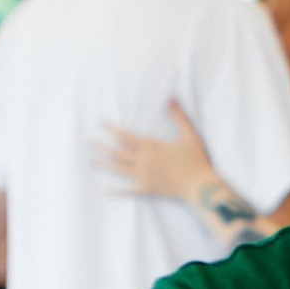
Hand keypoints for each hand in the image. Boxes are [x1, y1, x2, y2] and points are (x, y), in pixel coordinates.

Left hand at [99, 101, 216, 206]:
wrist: (200, 186)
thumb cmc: (197, 159)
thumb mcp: (190, 134)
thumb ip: (178, 116)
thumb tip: (170, 97)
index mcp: (151, 146)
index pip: (126, 136)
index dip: (112, 129)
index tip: (100, 124)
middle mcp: (144, 161)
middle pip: (118, 152)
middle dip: (102, 147)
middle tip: (88, 143)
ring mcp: (144, 176)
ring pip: (120, 169)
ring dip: (105, 164)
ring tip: (92, 161)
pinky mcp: (148, 189)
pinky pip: (129, 190)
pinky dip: (117, 191)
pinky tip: (106, 191)